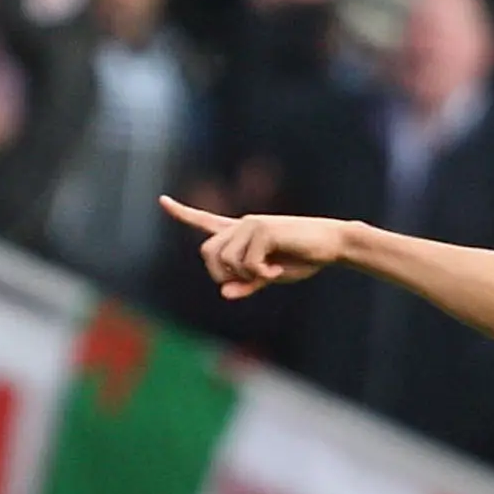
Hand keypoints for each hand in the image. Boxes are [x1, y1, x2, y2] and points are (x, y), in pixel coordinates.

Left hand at [160, 197, 350, 299]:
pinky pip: (246, 263)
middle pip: (208, 253)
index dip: (182, 213)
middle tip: (250, 280)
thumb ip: (245, 284)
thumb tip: (224, 293)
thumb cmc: (301, 260)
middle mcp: (242, 224)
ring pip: (225, 261)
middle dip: (222, 274)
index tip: (162, 200)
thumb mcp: (268, 277)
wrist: (331, 244)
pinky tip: (277, 270)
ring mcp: (251, 225)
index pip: (205, 221)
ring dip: (246, 276)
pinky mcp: (262, 230)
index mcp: (240, 233)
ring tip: (270, 272)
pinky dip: (261, 275)